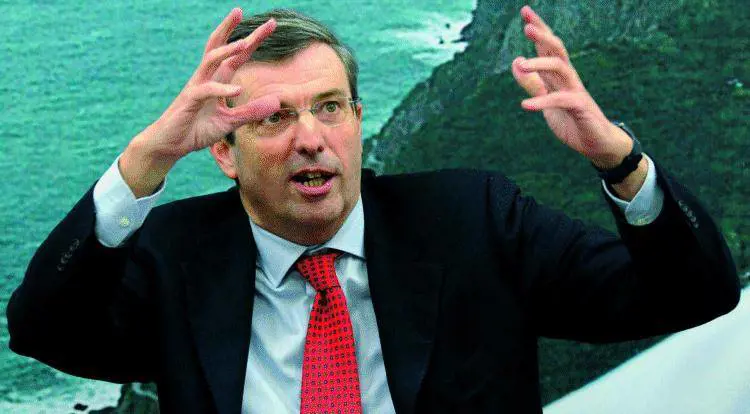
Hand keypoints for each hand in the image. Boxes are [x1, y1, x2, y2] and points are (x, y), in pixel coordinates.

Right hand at [146, 8, 279, 159]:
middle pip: (217, 45)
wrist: (171, 145)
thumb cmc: (197, 130)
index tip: (270, 24)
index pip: (236, 56)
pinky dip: (222, 90)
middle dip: (229, 27)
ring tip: (245, 43)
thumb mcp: (230, 122)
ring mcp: (196, 86)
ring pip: (210, 60)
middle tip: (240, 9)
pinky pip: (206, 90)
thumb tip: (276, 102)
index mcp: (217, 80)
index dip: (252, 39)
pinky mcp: (189, 100)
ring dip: (227, 51)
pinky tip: (237, 90)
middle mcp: (206, 78)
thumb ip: (251, 112)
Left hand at [510, 5, 631, 164]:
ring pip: (561, 68)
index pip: (548, 46)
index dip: (538, 29)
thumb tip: (516, 62)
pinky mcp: (580, 107)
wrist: (595, 144)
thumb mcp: (546, 102)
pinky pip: (560, 100)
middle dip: (542, 35)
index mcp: (559, 75)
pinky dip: (542, 102)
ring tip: (522, 64)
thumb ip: (532, 84)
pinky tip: (525, 105)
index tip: (525, 11)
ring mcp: (576, 90)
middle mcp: (569, 78)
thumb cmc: (572, 121)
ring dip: (541, 64)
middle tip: (526, 25)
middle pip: (557, 50)